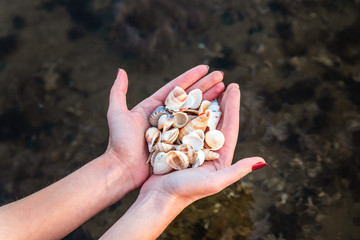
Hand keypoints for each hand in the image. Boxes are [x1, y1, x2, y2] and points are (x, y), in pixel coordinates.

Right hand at [101, 66, 265, 239]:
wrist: (159, 198)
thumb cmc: (186, 192)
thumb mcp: (215, 182)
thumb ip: (237, 170)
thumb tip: (261, 160)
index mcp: (220, 157)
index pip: (230, 126)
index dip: (233, 106)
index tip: (234, 87)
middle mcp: (208, 150)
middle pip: (217, 120)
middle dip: (222, 101)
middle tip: (226, 83)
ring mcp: (193, 147)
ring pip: (201, 120)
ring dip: (206, 103)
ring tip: (209, 87)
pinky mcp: (178, 145)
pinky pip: (185, 124)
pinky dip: (188, 111)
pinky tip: (188, 100)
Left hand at [105, 65, 226, 189]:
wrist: (122, 169)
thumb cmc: (119, 143)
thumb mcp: (117, 114)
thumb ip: (118, 92)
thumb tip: (121, 71)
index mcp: (155, 106)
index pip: (177, 87)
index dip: (191, 77)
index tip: (206, 68)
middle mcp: (167, 116)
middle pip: (190, 97)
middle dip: (206, 86)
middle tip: (222, 76)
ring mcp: (174, 130)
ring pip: (195, 112)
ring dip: (210, 101)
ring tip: (224, 90)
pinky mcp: (179, 143)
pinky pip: (195, 131)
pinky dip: (207, 122)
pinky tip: (220, 114)